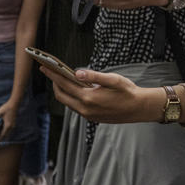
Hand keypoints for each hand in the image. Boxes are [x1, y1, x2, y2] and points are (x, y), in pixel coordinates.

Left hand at [0, 100, 17, 141]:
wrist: (14, 104)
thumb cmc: (6, 108)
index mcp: (7, 125)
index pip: (2, 135)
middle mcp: (11, 126)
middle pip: (5, 135)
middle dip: (0, 138)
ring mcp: (13, 125)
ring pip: (7, 132)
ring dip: (2, 134)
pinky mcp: (13, 123)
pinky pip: (8, 129)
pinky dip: (4, 131)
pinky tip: (0, 129)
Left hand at [40, 66, 160, 122]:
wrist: (140, 108)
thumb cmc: (128, 91)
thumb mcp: (113, 79)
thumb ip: (94, 76)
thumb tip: (77, 72)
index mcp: (89, 98)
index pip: (65, 85)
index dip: (53, 75)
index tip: (45, 67)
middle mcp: (85, 109)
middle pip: (62, 95)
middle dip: (54, 83)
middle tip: (49, 71)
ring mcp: (88, 115)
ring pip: (68, 102)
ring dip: (62, 90)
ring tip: (59, 78)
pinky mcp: (92, 118)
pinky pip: (75, 107)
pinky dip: (71, 97)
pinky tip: (73, 88)